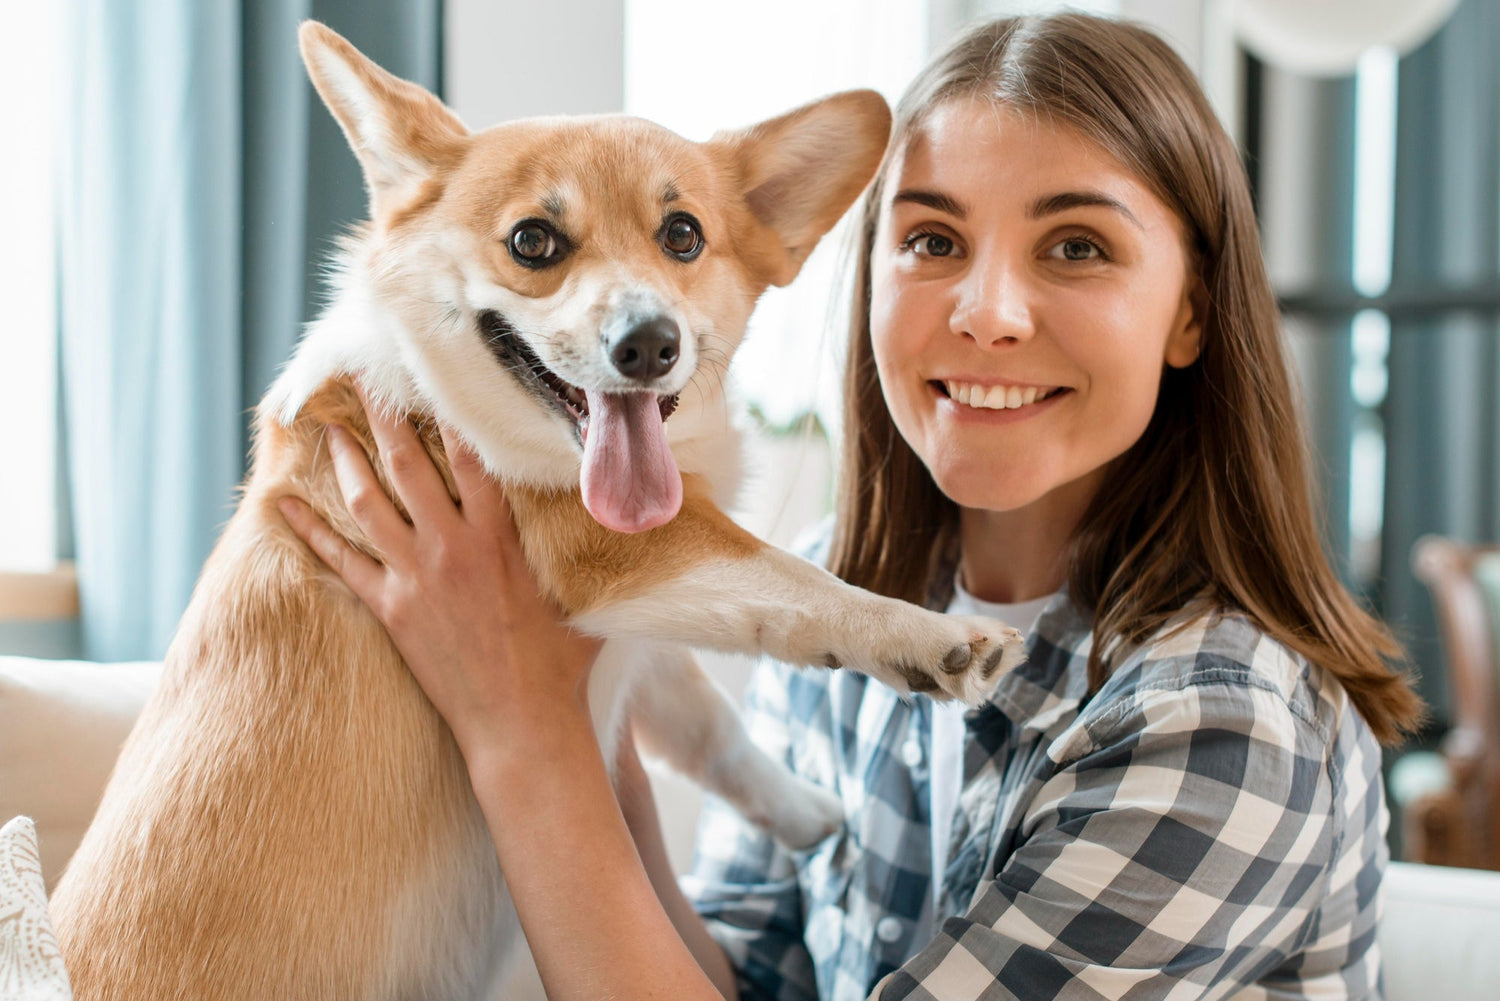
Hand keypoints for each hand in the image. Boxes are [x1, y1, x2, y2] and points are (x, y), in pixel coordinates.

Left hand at [276, 390, 603, 765]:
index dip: (447, 413)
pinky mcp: (391, 609)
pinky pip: (341, 562)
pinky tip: (283, 506)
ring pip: (369, 503)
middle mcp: (452, 546)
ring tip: (330, 430)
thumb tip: (605, 506)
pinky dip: (310, 531)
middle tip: (365, 381)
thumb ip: (575, 544)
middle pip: (409, 465)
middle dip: (385, 417)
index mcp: (500, 535)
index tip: (430, 380)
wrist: (522, 723)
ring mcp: (416, 576)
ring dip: (346, 461)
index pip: (468, 456)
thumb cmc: (561, 663)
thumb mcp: (578, 590)